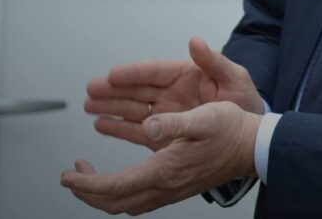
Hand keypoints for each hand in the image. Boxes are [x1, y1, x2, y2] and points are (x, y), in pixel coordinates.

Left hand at [62, 101, 260, 214]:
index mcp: (165, 170)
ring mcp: (171, 190)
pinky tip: (123, 177)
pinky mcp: (176, 186)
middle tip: (72, 177)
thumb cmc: (231, 130)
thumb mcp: (204, 117)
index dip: (87, 183)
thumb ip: (173, 122)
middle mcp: (165, 186)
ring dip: (103, 194)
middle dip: (87, 193)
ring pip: (127, 204)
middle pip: (115, 202)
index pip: (115, 186)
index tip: (67, 174)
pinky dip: (122, 191)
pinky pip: (140, 198)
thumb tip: (148, 124)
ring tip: (90, 177)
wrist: (253, 147)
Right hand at [85, 37, 262, 149]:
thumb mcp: (235, 78)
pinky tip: (101, 123)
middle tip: (92, 88)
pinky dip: (118, 126)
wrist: (250, 134)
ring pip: (132, 107)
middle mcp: (171, 92)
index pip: (154, 71)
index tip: (114, 73)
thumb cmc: (245, 100)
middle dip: (113, 88)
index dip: (133, 72)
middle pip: (137, 88)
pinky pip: (137, 129)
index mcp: (186, 75)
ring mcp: (166, 112)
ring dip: (110, 105)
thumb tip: (196, 41)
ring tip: (89, 104)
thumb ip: (214, 61)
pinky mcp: (164, 133)